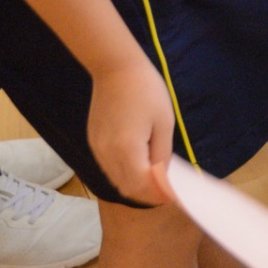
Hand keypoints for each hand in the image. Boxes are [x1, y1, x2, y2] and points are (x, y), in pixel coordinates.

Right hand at [87, 56, 173, 205]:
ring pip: (116, 179)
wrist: (116, 70)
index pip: (142, 185)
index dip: (158, 194)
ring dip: (135, 185)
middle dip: (147, 194)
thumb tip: (163, 177)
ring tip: (156, 182)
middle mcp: (107, 154)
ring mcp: (97, 149)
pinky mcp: (93, 142)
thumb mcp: (163, 123)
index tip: (174, 197)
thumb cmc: (147, 91)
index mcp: (126, 150)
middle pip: (126, 187)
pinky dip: (124, 174)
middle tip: (167, 193)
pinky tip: (140, 167)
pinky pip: (108, 167)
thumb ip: (162, 154)